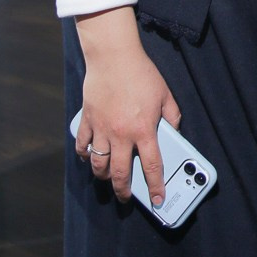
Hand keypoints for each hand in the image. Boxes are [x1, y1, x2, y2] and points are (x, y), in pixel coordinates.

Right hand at [73, 6, 180, 204]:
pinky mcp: (87, 120)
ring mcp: (101, 128)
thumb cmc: (141, 73)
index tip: (157, 200)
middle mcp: (121, 134)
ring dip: (103, 176)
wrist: (113, 56)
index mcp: (144, 129)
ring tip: (108, 178)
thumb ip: (172, 115)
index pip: (152, 166)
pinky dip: (84, 155)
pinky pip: (82, 145)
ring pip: (98, 164)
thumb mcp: (165, 94)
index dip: (155, 186)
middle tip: (126, 198)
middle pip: (120, 173)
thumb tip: (173, 131)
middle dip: (124, 191)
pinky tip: (88, 157)